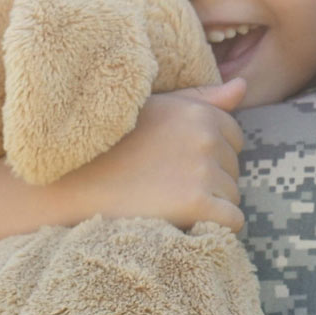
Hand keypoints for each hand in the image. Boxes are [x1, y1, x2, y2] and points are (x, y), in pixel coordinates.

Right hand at [52, 78, 247, 231]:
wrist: (72, 182)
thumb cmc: (113, 144)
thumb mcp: (156, 108)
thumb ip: (202, 98)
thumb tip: (243, 86)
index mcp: (199, 112)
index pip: (234, 139)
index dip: (208, 156)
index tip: (175, 164)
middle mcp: (206, 137)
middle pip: (234, 169)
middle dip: (210, 180)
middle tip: (166, 185)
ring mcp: (202, 171)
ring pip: (233, 196)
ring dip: (210, 205)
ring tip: (168, 202)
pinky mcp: (197, 204)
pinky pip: (233, 222)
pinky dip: (215, 227)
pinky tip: (185, 222)